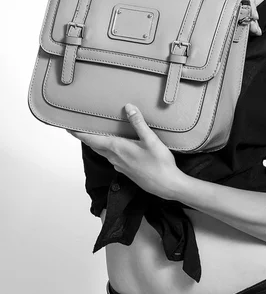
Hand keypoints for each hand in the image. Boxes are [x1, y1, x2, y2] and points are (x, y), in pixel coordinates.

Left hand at [67, 104, 185, 199]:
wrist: (167, 186)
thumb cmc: (160, 164)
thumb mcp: (151, 140)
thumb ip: (139, 123)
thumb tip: (128, 107)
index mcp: (118, 149)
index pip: (92, 140)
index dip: (79, 133)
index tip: (68, 127)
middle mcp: (115, 158)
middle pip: (95, 146)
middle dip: (86, 136)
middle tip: (78, 127)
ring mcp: (120, 166)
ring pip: (103, 152)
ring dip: (97, 143)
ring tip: (95, 133)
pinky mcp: (126, 170)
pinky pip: (111, 157)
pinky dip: (107, 149)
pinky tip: (115, 146)